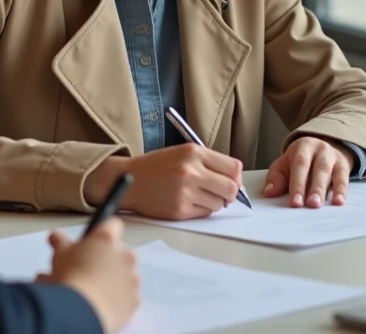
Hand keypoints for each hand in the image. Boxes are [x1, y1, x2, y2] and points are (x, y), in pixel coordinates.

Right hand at [39, 219, 139, 333]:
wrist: (81, 311)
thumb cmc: (70, 277)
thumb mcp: (60, 255)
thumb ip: (61, 242)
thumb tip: (55, 236)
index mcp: (107, 238)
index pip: (113, 224)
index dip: (102, 232)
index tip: (92, 242)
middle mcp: (125, 254)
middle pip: (119, 252)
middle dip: (107, 259)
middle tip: (88, 270)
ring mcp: (133, 277)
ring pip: (125, 274)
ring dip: (114, 279)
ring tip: (93, 291)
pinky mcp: (135, 299)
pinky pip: (128, 296)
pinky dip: (118, 299)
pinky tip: (102, 305)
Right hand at [83, 144, 242, 219]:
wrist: (129, 180)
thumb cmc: (157, 166)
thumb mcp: (183, 153)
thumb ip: (208, 163)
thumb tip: (234, 182)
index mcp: (194, 152)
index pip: (234, 167)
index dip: (236, 177)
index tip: (231, 181)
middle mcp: (191, 171)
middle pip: (231, 188)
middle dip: (230, 194)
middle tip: (221, 194)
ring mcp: (185, 192)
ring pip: (219, 204)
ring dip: (213, 202)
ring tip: (197, 195)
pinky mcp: (179, 210)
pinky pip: (204, 213)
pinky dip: (200, 210)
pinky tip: (186, 202)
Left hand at [263, 136, 353, 207]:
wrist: (323, 145)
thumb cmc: (300, 159)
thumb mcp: (285, 163)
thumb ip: (276, 177)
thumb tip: (269, 192)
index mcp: (302, 147)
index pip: (299, 165)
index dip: (297, 185)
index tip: (295, 203)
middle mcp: (319, 150)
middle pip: (317, 169)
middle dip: (314, 188)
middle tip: (311, 205)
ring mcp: (333, 157)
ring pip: (332, 173)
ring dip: (327, 190)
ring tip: (323, 205)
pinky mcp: (344, 165)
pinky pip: (344, 178)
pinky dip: (342, 191)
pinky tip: (339, 202)